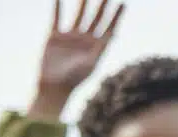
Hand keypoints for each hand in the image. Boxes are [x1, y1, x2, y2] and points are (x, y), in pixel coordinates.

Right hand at [28, 0, 124, 119]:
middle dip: (103, 6)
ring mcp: (70, 38)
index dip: (116, 16)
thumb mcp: (90, 64)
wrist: (54, 86)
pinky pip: (56, 18)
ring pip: (79, 16)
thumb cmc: (74, 79)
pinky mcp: (55, 37)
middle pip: (96, 19)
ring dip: (83, 4)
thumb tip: (111, 36)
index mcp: (96, 49)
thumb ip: (100, 49)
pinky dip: (57, 7)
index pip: (109, 28)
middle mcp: (85, 41)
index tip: (123, 3)